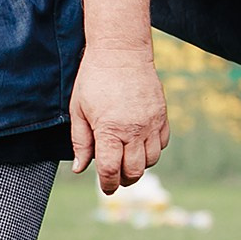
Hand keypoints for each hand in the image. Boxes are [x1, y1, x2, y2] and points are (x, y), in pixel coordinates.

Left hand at [69, 45, 168, 193]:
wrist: (121, 51)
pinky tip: (139, 144)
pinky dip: (152, 150)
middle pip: (135, 171)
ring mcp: (151, 123)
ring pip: (151, 160)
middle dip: (124, 179)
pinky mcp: (162, 115)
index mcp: (110, 129)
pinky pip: (162, 144)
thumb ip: (80, 141)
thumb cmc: (95, 78)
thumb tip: (80, 168)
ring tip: (126, 159)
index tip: (105, 187)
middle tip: (115, 176)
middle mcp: (134, 129)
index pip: (111, 169)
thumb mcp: (78, 110)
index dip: (107, 184)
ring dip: (139, 165)